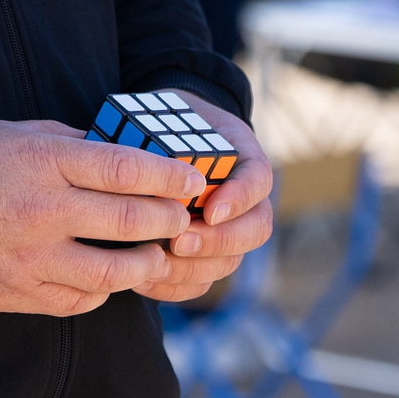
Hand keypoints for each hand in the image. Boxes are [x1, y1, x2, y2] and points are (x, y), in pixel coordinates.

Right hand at [0, 119, 198, 314]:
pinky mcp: (17, 293)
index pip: (126, 168)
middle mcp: (41, 209)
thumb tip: (120, 155)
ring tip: (155, 254)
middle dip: (169, 220)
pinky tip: (107, 277)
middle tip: (186, 219)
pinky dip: (102, 290)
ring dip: (145, 264)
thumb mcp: (11, 132)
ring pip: (113, 270)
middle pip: (130, 219)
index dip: (170, 175)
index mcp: (41, 159)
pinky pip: (78, 300)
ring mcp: (29, 257)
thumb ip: (68, 143)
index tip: (194, 180)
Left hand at [134, 94, 274, 301]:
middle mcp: (245, 198)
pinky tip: (146, 279)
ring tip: (156, 264)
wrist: (169, 134)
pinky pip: (204, 282)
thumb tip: (140, 163)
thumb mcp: (170, 110)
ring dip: (195, 269)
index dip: (240, 199)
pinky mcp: (205, 255)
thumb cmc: (168, 120)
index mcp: (241, 156)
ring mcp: (229, 229)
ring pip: (231, 262)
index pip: (258, 179)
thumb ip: (166, 129)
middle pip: (255, 229)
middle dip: (218, 242)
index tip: (211, 211)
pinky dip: (178, 286)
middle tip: (179, 241)